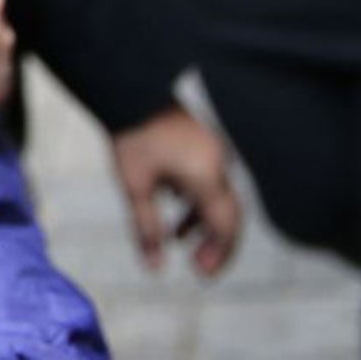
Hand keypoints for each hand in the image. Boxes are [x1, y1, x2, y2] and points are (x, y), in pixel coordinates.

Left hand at [109, 104, 242, 276]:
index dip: (219, 255)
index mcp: (206, 176)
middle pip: (229, 213)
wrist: (131, 86)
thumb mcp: (135, 186)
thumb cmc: (131, 134)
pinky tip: (174, 204)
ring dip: (203, 220)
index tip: (201, 274)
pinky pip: (211, 175)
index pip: (226, 226)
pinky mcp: (204, 139)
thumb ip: (147, 229)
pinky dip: (198, 197)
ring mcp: (214, 148)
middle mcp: (218, 162)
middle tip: (198, 266)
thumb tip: (154, 268)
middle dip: (215, 242)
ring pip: (219, 194)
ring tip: (178, 239)